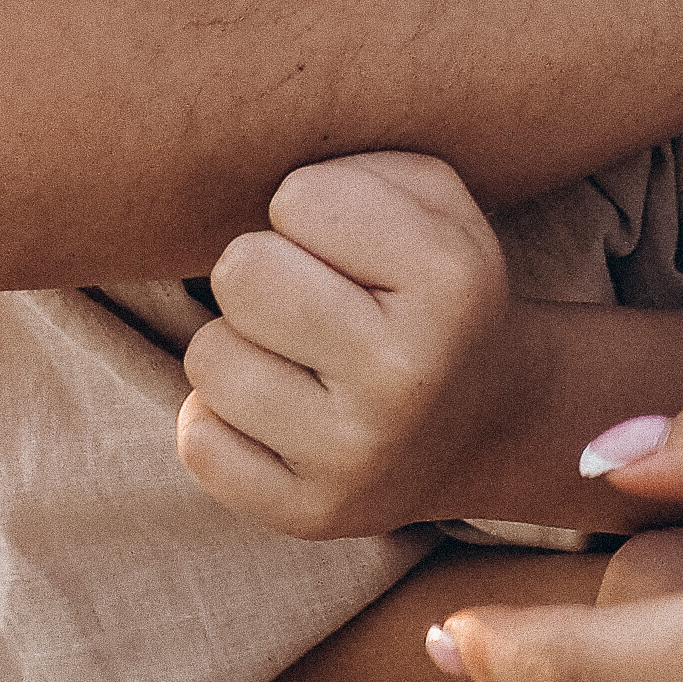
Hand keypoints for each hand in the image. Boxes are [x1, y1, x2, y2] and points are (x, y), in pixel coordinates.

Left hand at [178, 151, 518, 537]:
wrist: (484, 419)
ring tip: (298, 356)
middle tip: (310, 297)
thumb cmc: (433, 287)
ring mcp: (356, 455)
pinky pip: (198, 440)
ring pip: (209, 357)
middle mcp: (408, 374)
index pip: (300, 197)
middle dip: (264, 273)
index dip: (313, 208)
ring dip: (241, 346)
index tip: (350, 242)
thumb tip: (266, 197)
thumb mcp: (437, 201)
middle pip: (242, 273)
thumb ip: (361, 165)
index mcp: (452, 281)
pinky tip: (283, 415)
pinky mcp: (309, 516)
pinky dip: (225, 420)